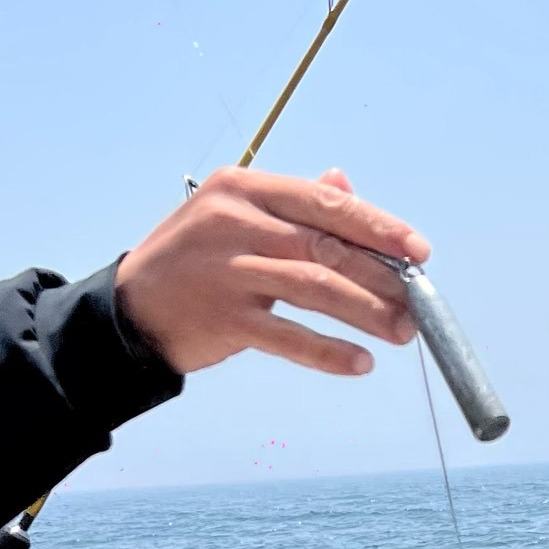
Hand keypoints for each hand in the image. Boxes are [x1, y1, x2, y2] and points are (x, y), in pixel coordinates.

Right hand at [116, 166, 429, 377]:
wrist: (130, 310)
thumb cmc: (194, 260)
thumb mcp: (233, 215)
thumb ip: (291, 204)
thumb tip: (345, 185)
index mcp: (244, 188)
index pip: (323, 202)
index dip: (376, 226)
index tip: (417, 250)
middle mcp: (235, 222)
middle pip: (325, 245)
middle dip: (381, 275)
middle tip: (418, 302)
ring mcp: (227, 270)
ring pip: (314, 288)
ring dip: (366, 312)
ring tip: (402, 332)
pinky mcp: (222, 318)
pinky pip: (287, 337)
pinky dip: (327, 352)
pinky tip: (359, 363)